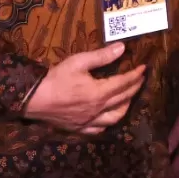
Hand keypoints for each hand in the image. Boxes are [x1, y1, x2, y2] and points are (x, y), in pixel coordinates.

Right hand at [22, 45, 145, 133]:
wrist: (34, 99)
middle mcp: (98, 109)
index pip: (124, 83)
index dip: (136, 75)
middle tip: (140, 80)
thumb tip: (122, 48)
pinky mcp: (79, 128)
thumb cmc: (56, 78)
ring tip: (128, 98)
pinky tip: (107, 117)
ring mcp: (89, 121)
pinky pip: (98, 129)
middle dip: (134, 88)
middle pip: (123, 99)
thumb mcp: (78, 62)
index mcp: (99, 93)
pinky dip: (107, 123)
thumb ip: (101, 56)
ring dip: (125, 107)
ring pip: (114, 118)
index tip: (144, 68)